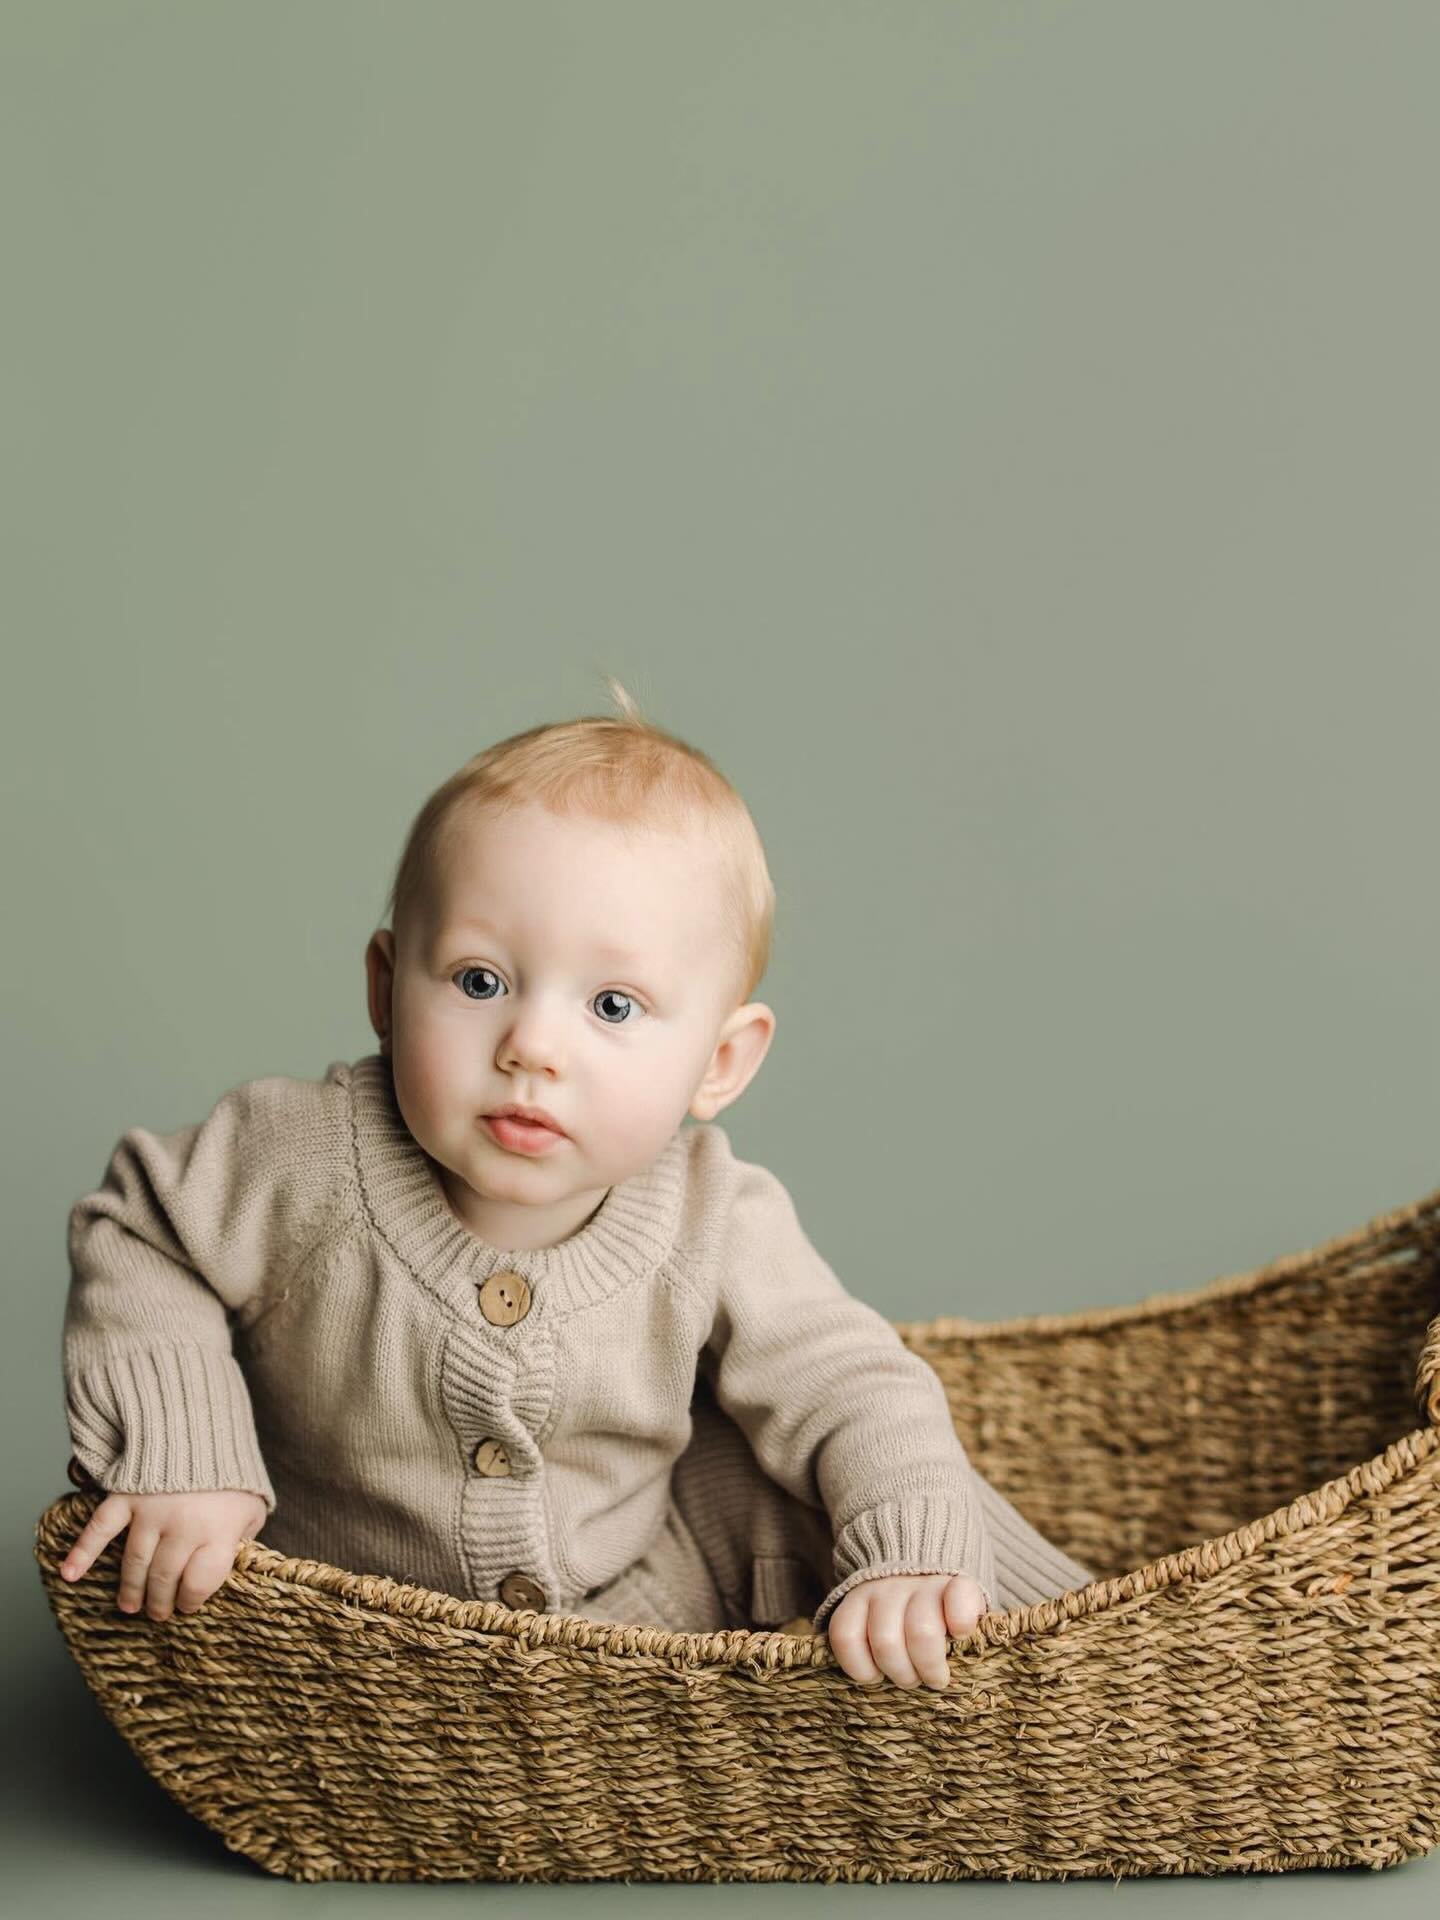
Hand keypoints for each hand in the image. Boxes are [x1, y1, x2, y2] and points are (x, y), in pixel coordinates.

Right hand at [58, 1487, 267, 1621]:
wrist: (203, 1428)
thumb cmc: (230, 1475)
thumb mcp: (252, 1508)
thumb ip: (240, 1539)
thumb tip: (227, 1568)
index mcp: (218, 1529)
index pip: (201, 1582)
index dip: (192, 1600)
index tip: (187, 1605)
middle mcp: (183, 1525)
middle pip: (165, 1577)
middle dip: (160, 1602)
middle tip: (158, 1614)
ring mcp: (152, 1511)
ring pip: (136, 1563)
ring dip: (131, 1589)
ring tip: (130, 1606)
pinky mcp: (128, 1497)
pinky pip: (101, 1528)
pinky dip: (82, 1552)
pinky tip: (70, 1574)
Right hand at [825, 1572, 986, 1690]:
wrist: (905, 1572)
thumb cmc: (943, 1611)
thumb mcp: (967, 1613)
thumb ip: (972, 1631)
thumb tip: (971, 1661)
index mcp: (952, 1585)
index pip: (961, 1596)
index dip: (961, 1618)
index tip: (960, 1634)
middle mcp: (915, 1584)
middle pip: (922, 1632)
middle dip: (928, 1668)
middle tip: (932, 1679)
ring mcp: (880, 1591)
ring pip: (885, 1640)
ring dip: (897, 1672)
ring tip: (905, 1677)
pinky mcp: (851, 1602)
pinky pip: (845, 1637)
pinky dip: (859, 1667)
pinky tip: (874, 1674)